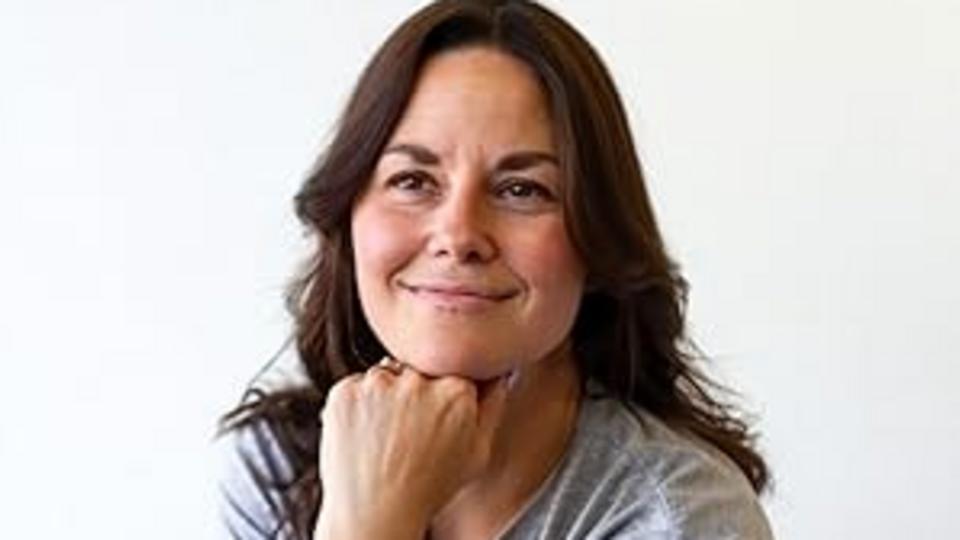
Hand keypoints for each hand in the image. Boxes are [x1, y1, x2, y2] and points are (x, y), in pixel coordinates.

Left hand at [314, 358, 509, 539]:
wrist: (375, 515)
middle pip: (418, 369)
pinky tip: (367, 435)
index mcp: (456, 390)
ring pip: (385, 376)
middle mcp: (417, 380)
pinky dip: (358, 405)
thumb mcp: (478, 454)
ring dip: (385, 396)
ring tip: (387, 437)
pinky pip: (355, 386)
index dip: (444, 393)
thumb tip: (497, 374)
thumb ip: (493, 406)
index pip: (452, 368)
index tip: (438, 413)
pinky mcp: (345, 392)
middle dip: (414, 392)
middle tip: (410, 430)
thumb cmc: (427, 490)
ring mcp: (378, 384)